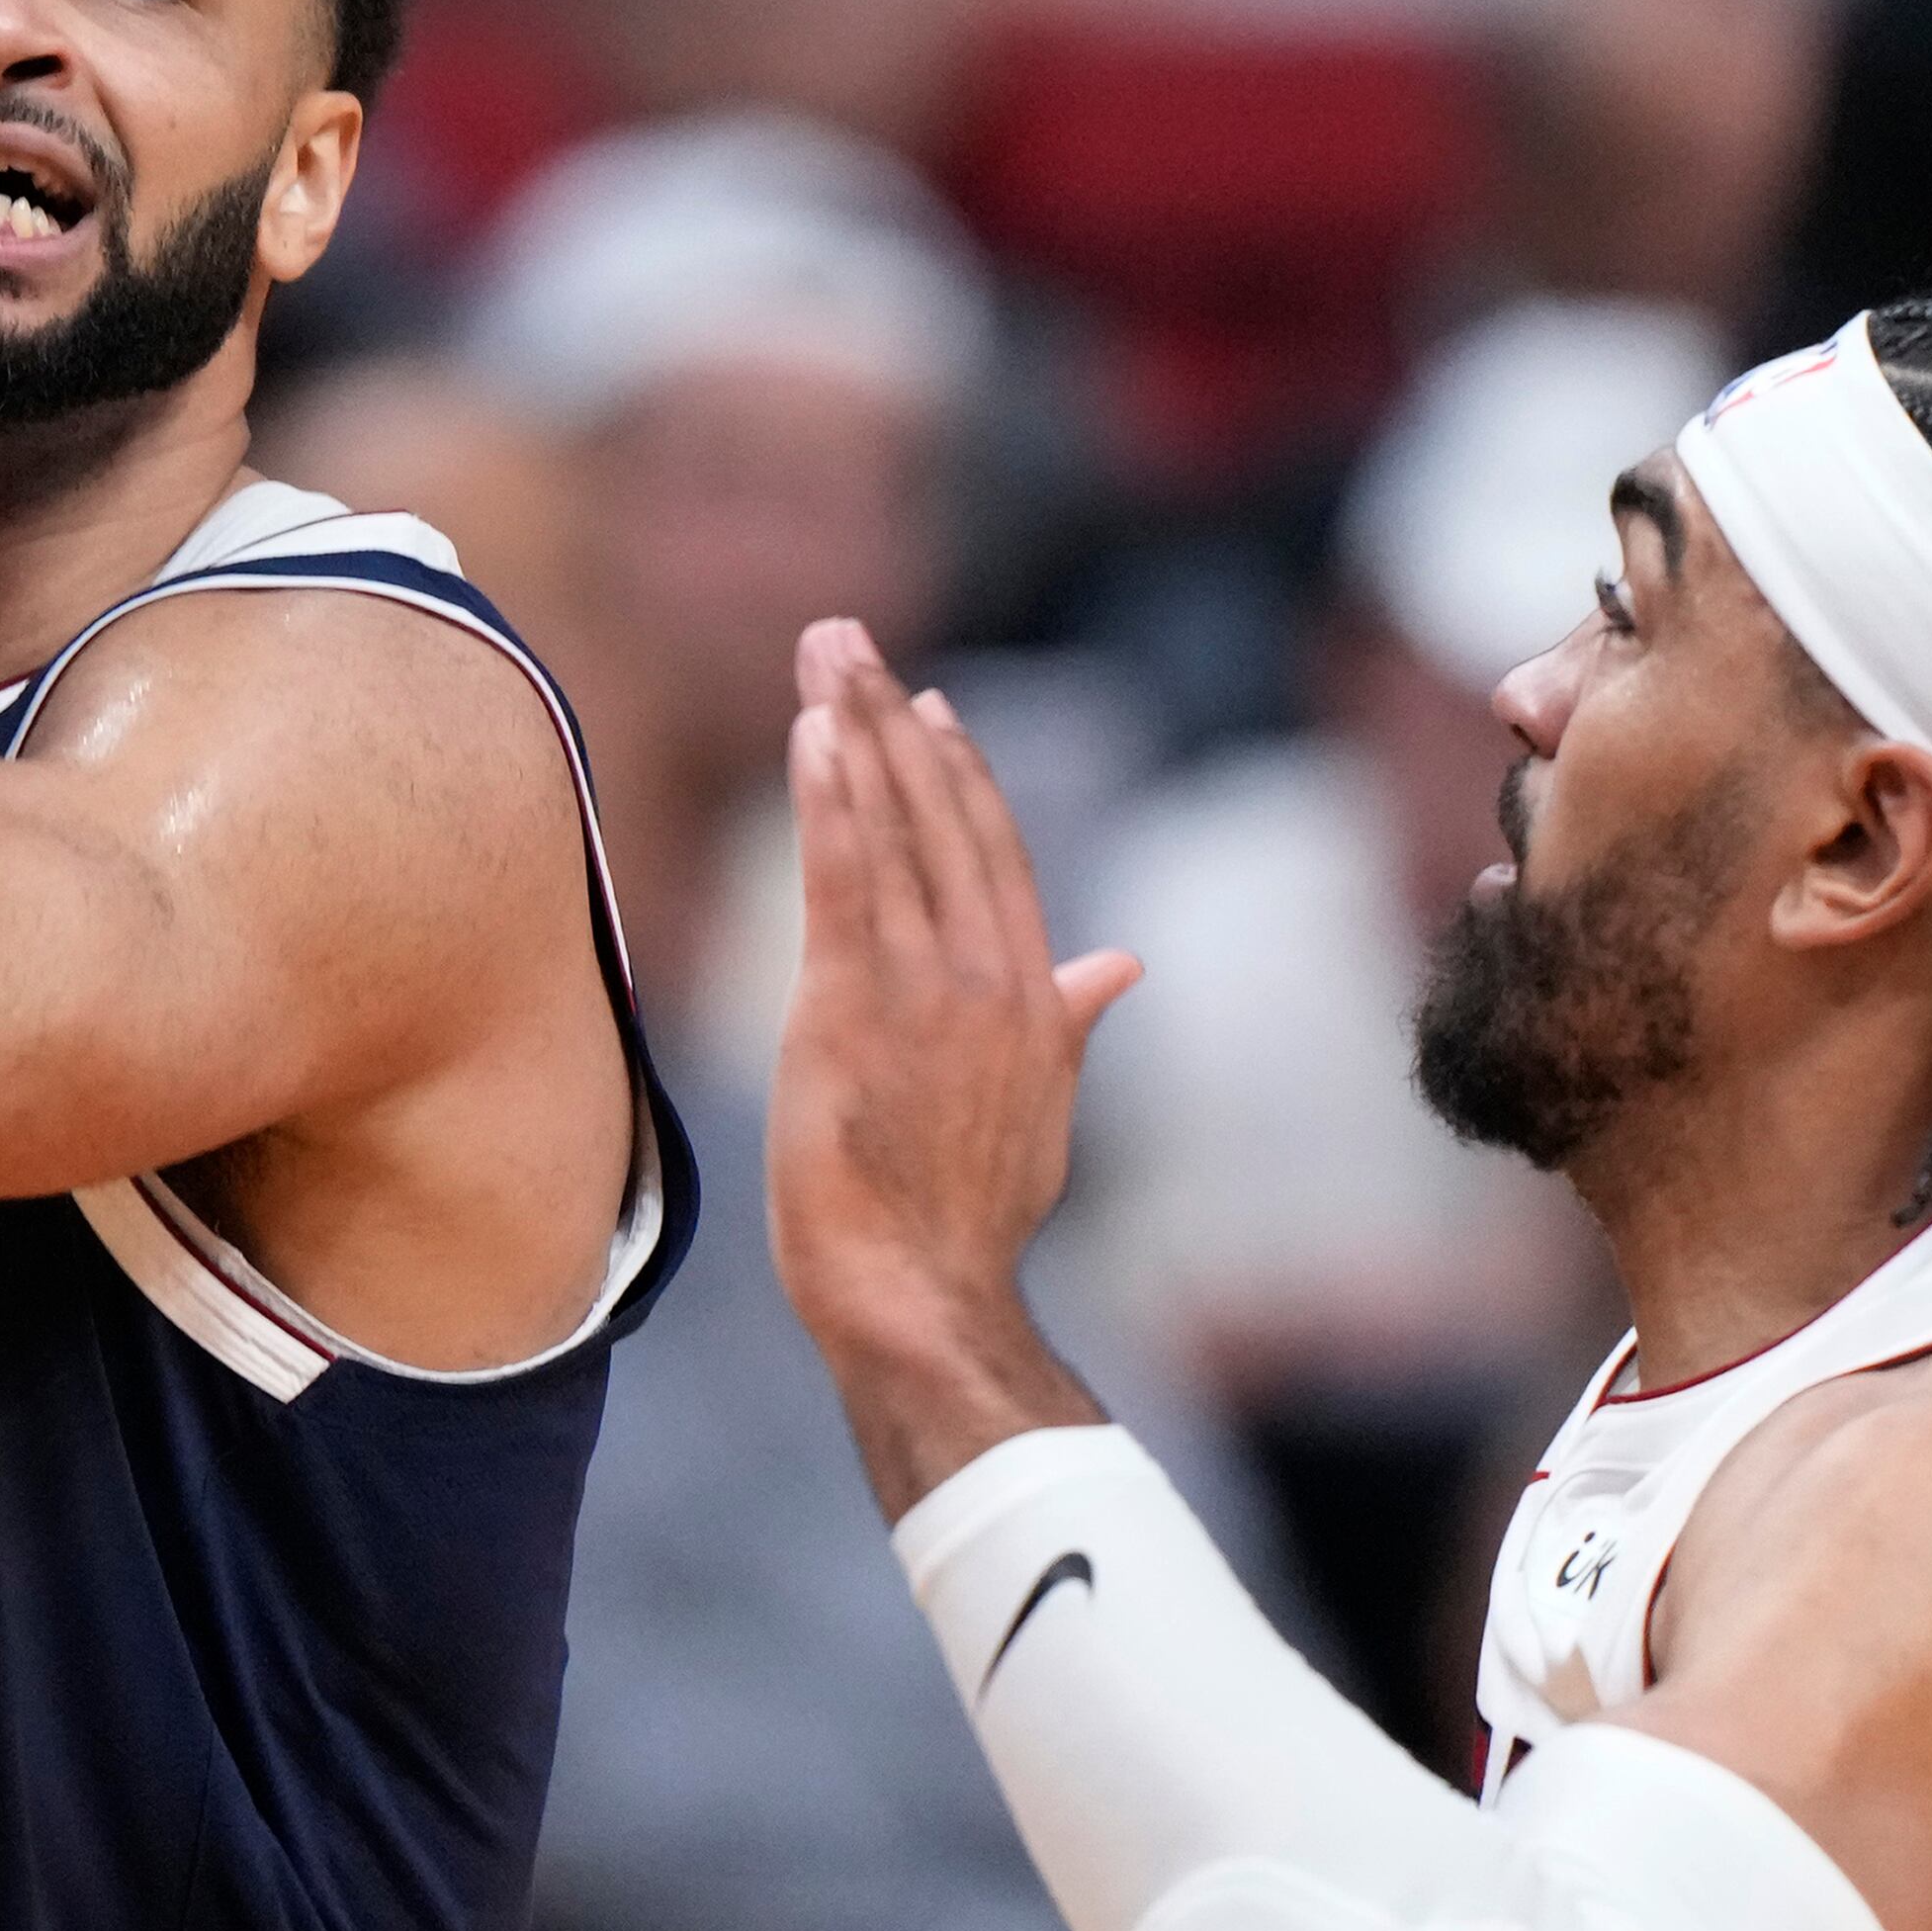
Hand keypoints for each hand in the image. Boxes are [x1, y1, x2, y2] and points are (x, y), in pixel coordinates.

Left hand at [768, 620, 1141, 1516]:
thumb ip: (1073, 1019)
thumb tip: (1118, 964)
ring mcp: (924, 987)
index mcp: (1030, 993)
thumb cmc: (967, 1214)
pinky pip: (845, 881)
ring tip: (821, 654)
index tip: (925, 704)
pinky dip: (831, 804)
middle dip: (890, 719)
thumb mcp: (1042, 1105)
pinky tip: (812, 739)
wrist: (922, 1290)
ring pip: (889, 830)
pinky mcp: (854, 1007)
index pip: (992, 851)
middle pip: (939, 815)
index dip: (958, 770)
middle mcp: (987, 974)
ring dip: (851, 732)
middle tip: (848, 639)